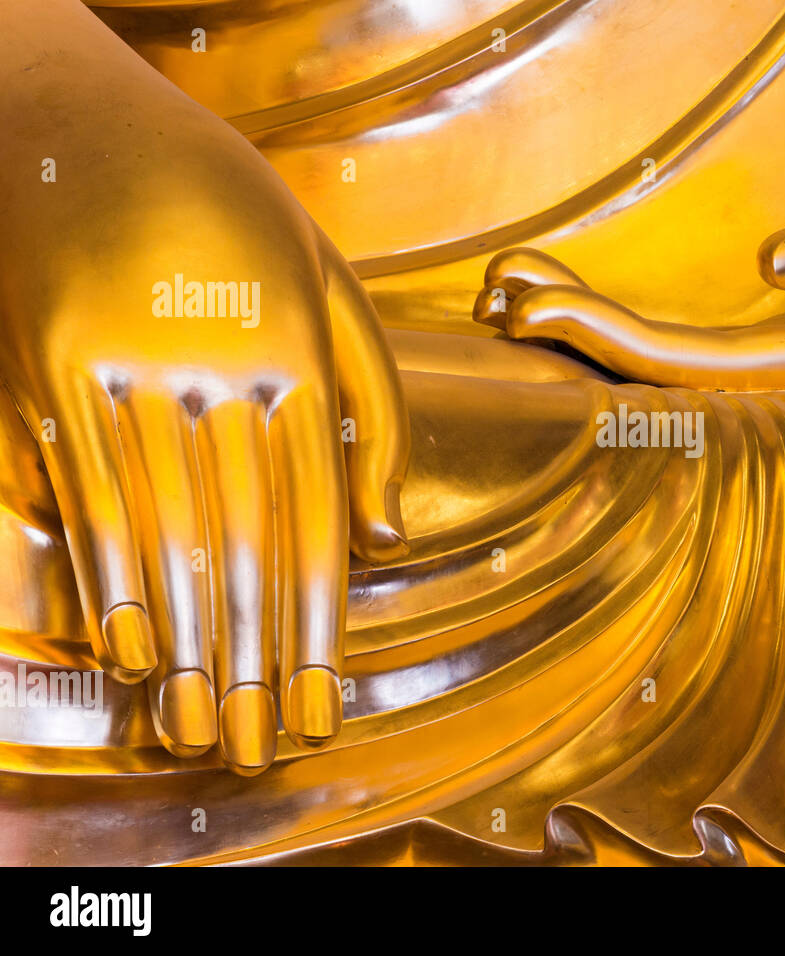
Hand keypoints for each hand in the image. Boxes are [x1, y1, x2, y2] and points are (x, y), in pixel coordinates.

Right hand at [0, 2, 408, 772]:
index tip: (324, 705)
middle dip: (257, 660)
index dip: (322, 625)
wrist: (84, 118)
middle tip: (262, 749)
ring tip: (198, 728)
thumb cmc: (228, 209)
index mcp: (300, 357)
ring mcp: (128, 367)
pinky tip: (132, 648)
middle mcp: (221, 371)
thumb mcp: (332, 284)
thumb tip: (389, 535)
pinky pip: (87, 491)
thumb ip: (373, 408)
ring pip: (168, 534)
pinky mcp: (48, 366)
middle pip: (247, 546)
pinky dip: (111, 576)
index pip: (317, 523)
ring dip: (187, 643)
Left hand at [475, 179, 784, 388]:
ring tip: (515, 291)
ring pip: (685, 365)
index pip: (703, 369)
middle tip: (490, 290)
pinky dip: (646, 328)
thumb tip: (771, 263)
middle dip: (574, 337)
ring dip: (598, 335)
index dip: (606, 342)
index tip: (524, 303)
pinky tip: (594, 306)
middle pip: (667, 375)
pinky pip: (720, 347)